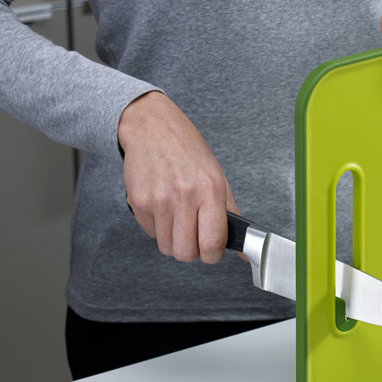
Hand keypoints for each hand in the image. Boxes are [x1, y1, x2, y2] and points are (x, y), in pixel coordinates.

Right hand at [118, 91, 237, 263]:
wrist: (151, 126)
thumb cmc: (188, 150)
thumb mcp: (218, 176)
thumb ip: (230, 214)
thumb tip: (243, 251)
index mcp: (210, 190)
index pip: (212, 243)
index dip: (213, 255)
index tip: (212, 250)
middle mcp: (184, 196)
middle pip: (186, 253)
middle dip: (192, 251)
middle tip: (195, 236)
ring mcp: (158, 200)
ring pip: (166, 247)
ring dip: (174, 240)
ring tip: (178, 218)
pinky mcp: (138, 202)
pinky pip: (150, 234)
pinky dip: (158, 228)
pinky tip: (163, 207)